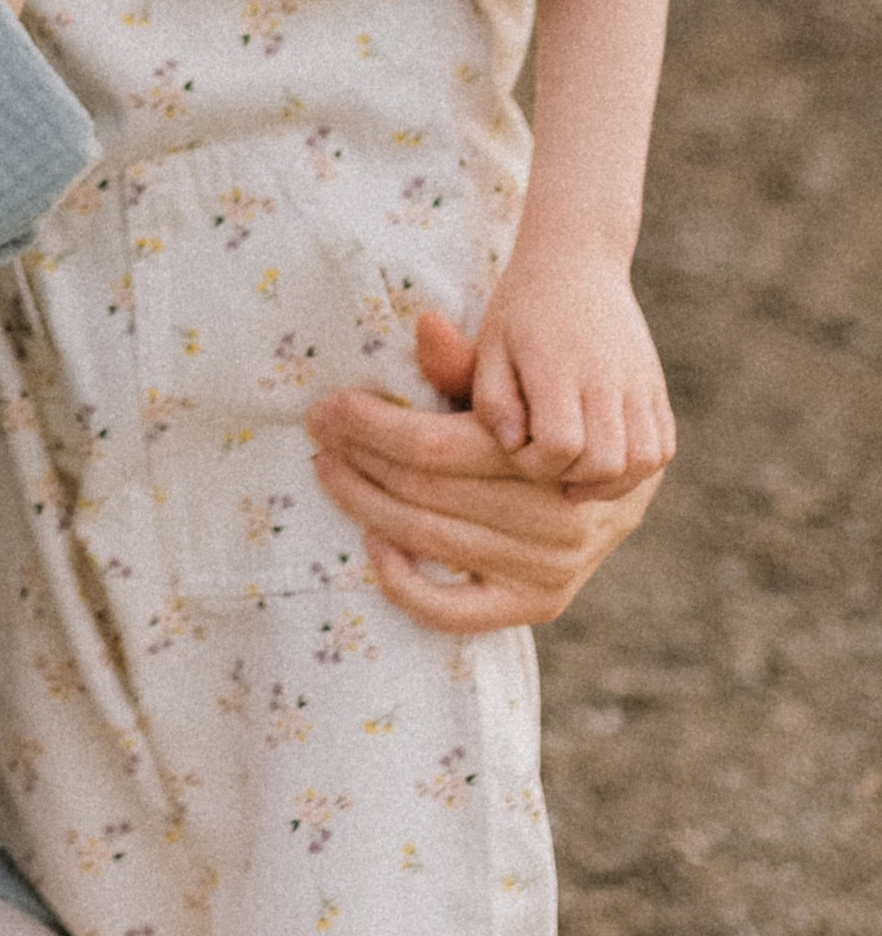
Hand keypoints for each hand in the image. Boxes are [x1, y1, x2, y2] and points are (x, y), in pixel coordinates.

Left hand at [307, 311, 663, 634]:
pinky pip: (454, 612)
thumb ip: (465, 364)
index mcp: (547, 453)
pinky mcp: (538, 606)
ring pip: (429, 538)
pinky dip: (404, 582)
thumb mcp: (513, 380)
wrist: (615, 472)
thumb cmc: (544, 413)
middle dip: (358, 456)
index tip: (326, 407)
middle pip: (425, 491)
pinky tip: (371, 541)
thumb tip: (425, 324)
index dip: (369, 425)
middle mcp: (555, 518)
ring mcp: (550, 569)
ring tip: (329, 470)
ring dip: (365, 503)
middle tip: (319, 432)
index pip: (433, 446)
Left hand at [471, 231, 675, 491]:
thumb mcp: (489, 345)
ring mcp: (639, 383)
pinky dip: (638, 467)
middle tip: (544, 458)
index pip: (561, 444)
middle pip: (606, 461)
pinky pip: (663, 446)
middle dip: (570, 475)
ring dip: (608, 480)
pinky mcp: (656, 387)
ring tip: (575, 471)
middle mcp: (607, 377)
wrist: (576, 261)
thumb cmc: (521, 309)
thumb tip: (513, 446)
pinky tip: (604, 461)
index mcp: (559, 366)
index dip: (535, 462)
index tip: (517, 446)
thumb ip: (492, 400)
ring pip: (643, 460)